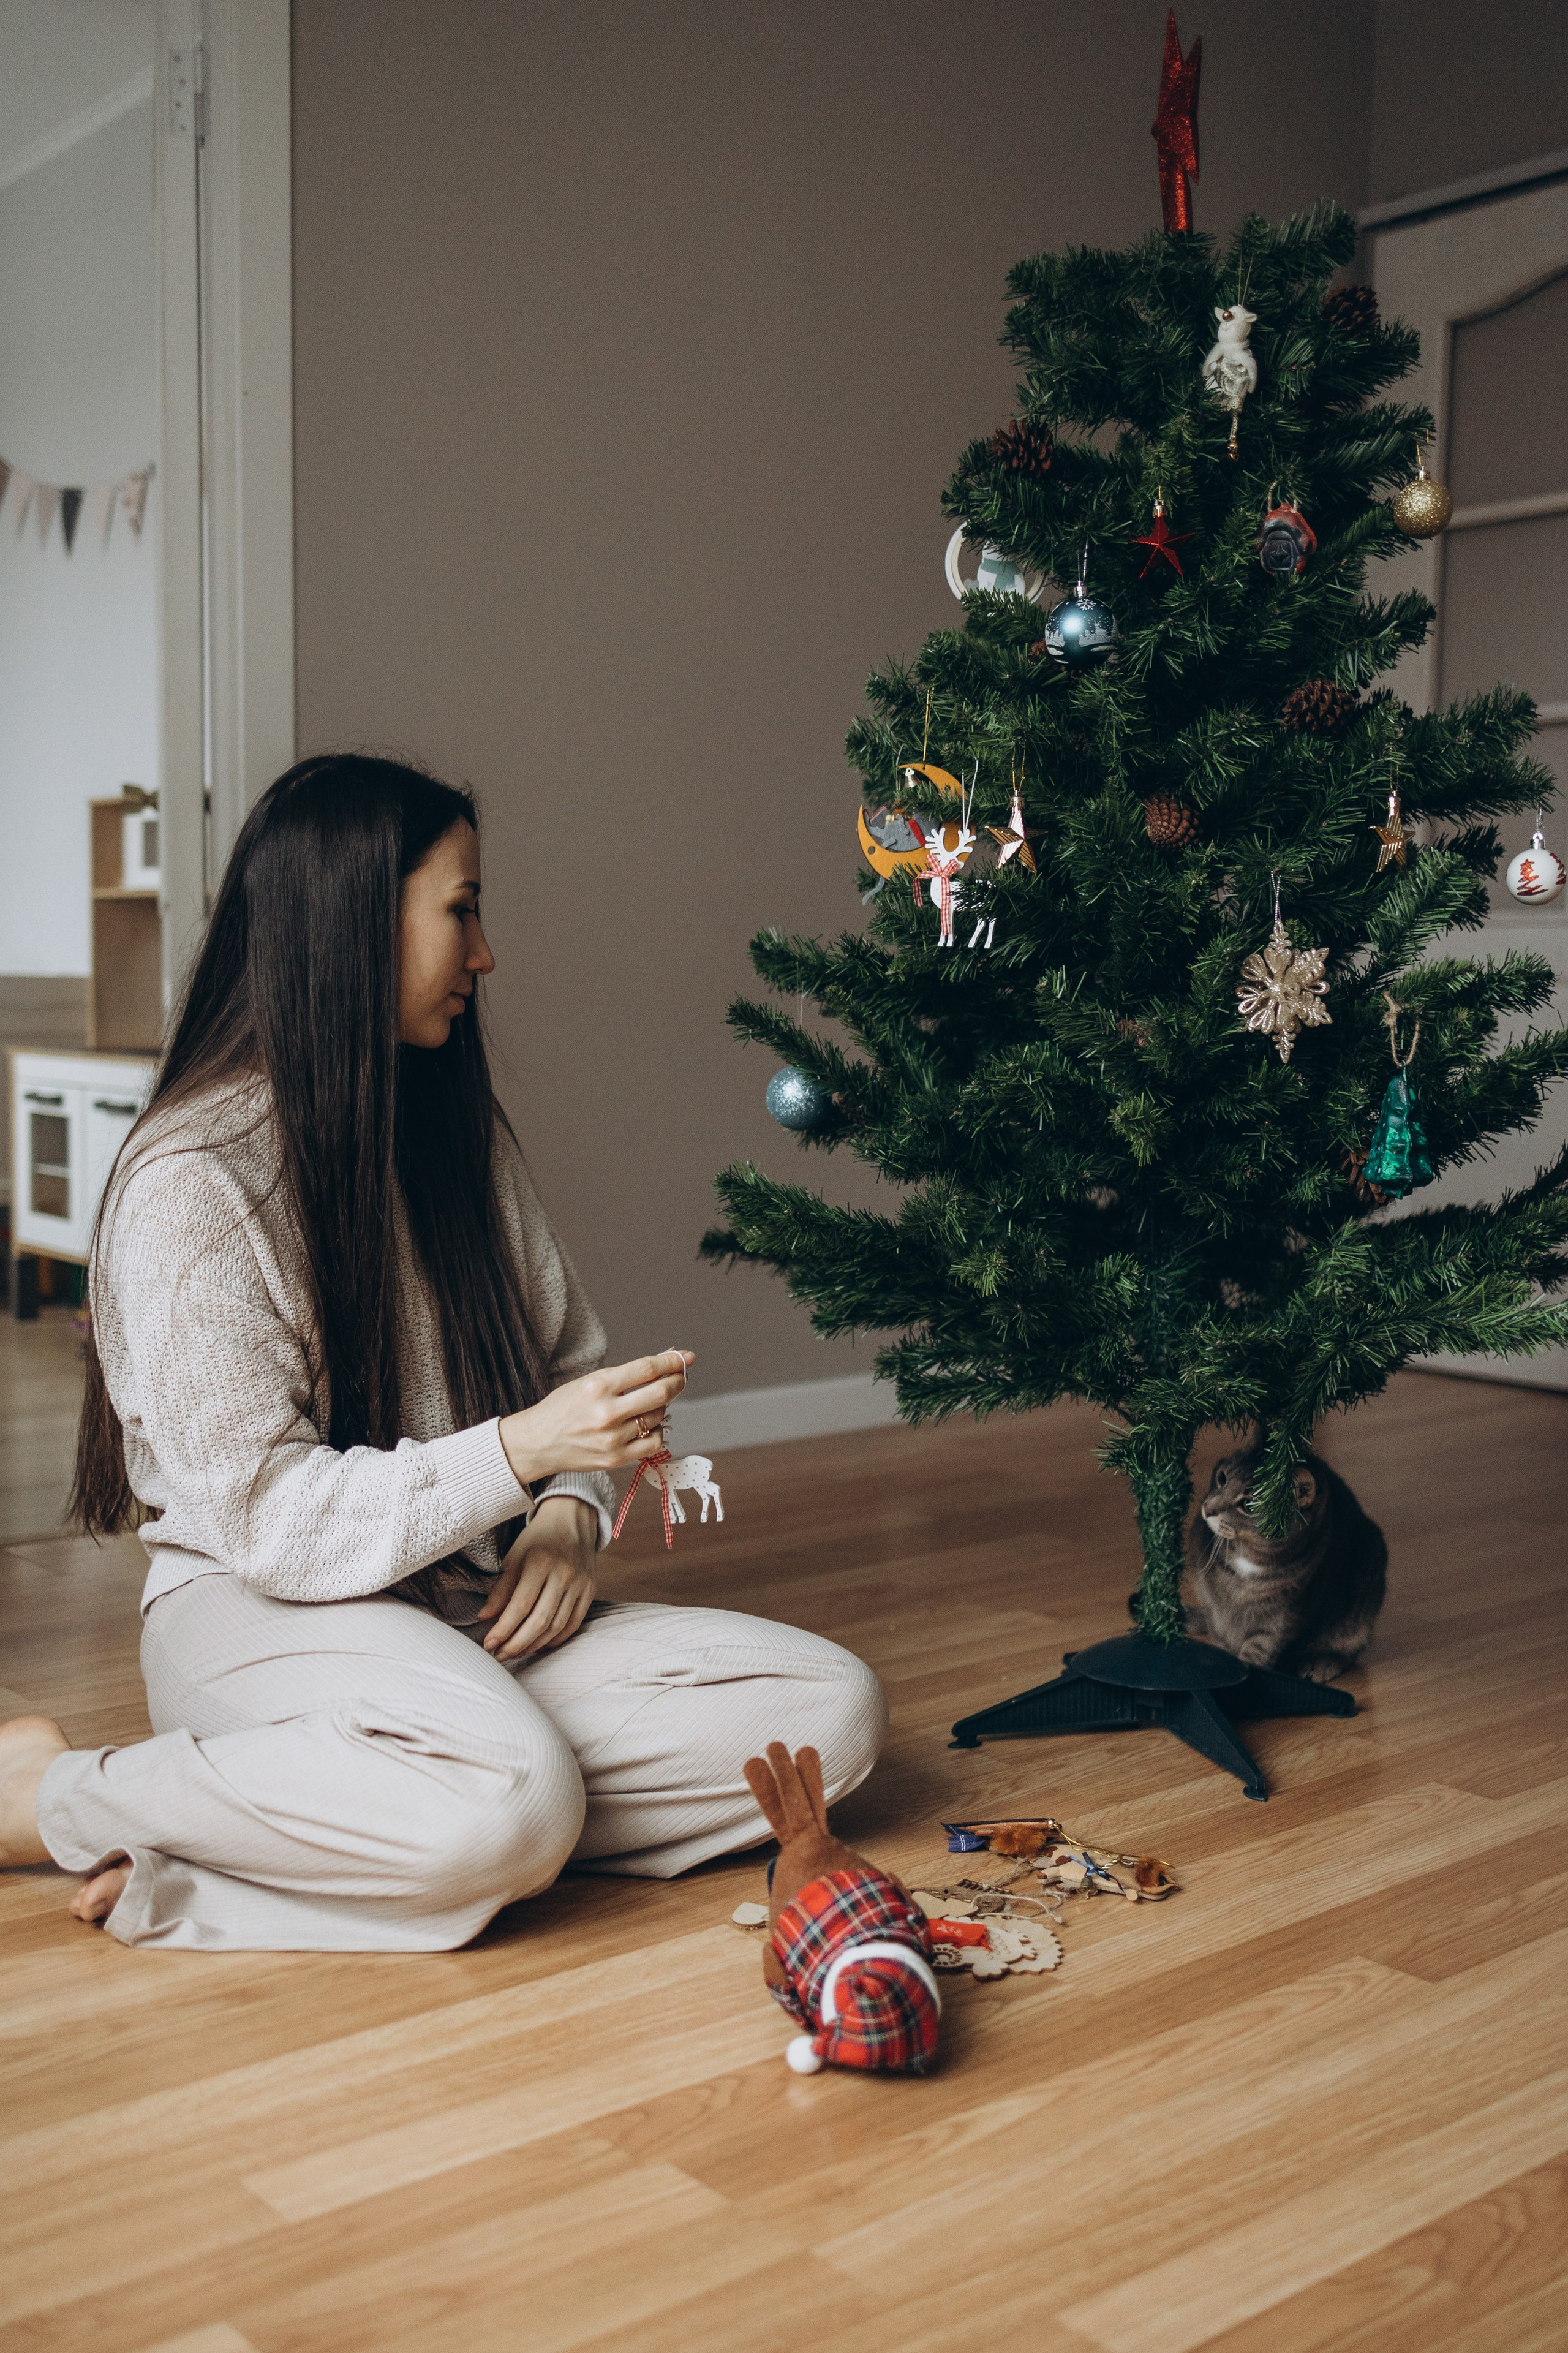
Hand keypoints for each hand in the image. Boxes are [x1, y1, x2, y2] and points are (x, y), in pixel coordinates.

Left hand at [478, 1496, 597, 1661]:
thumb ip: (500, 1590)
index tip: (488, 1644)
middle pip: (540, 1621)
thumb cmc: (537, 1540)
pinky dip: (555, 1640)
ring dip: (534, 1645)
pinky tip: (538, 1645)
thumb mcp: (513, 1558)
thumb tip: (484, 1619)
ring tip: (515, 1652)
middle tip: (500, 1655)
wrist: (572, 1521)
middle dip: (517, 1644)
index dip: (503, 1629)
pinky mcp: (589, 1591)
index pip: (520, 1605)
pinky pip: (573, 1624)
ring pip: (557, 1627)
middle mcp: (563, 1574)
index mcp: (540, 1562)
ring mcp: (580, 1584)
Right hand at [499, 1349, 692, 1488]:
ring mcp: (613, 1438)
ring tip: (648, 1403)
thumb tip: (665, 1358)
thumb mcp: (590, 1381)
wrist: (538, 1443)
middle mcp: (607, 1413)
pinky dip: (656, 1430)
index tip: (686, 1357)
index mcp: (598, 1387)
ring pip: (658, 1417)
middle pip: (659, 1393)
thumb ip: (627, 1373)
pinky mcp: (616, 1458)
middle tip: (680, 1376)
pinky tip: (647, 1424)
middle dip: (676, 1381)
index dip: (671, 1361)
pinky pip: (654, 1442)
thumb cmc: (564, 1407)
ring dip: (661, 1406)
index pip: (646, 1369)